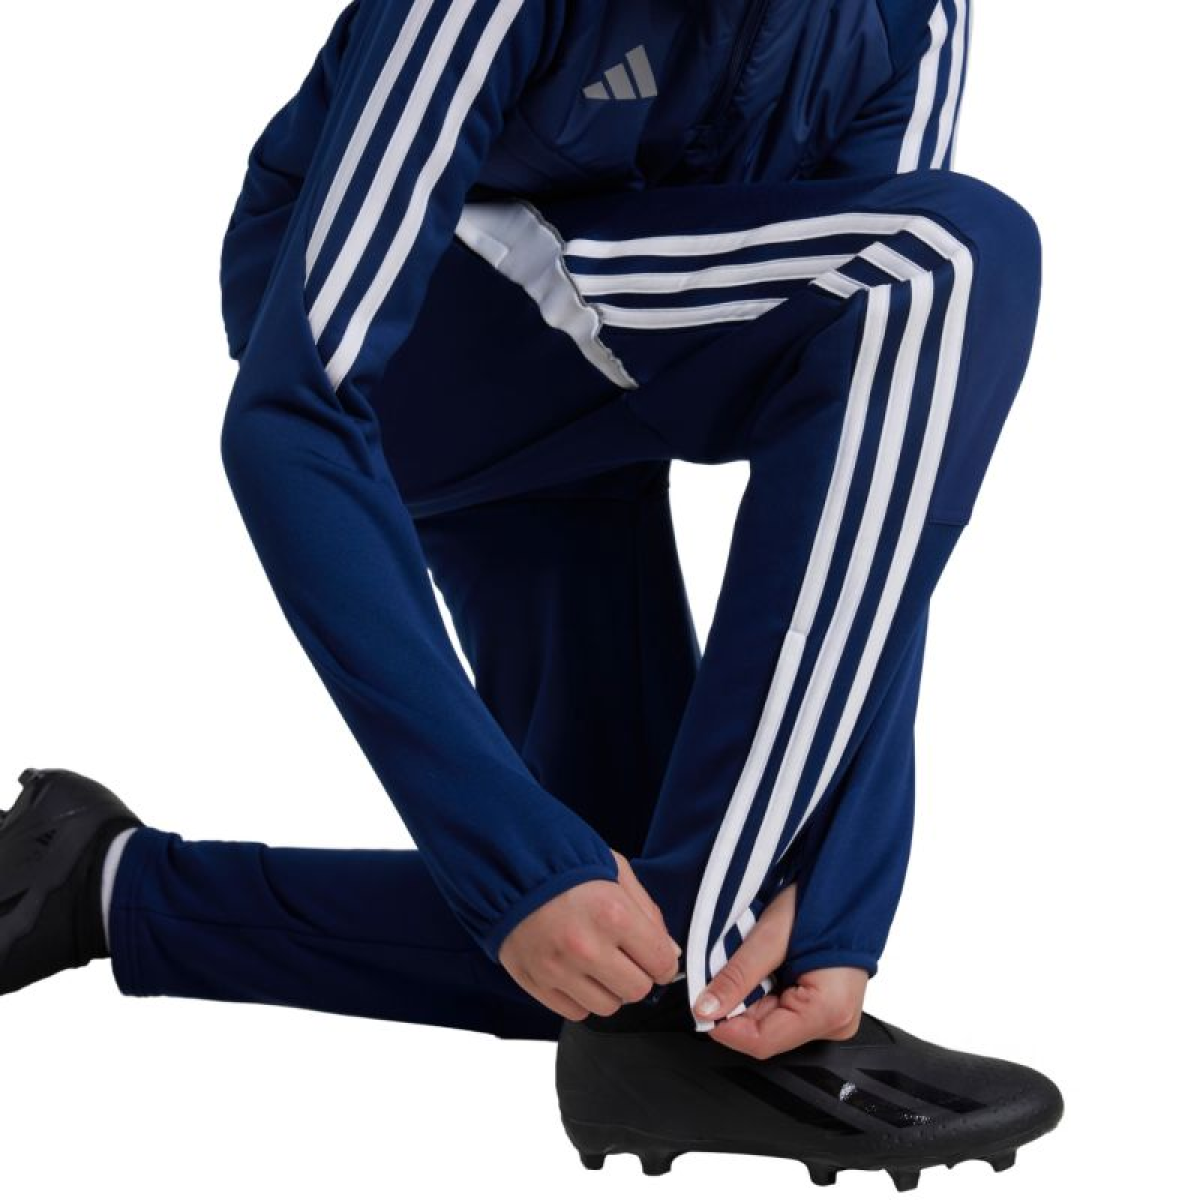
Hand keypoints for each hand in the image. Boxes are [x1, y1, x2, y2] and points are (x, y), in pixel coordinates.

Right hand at [498, 849, 680, 1021]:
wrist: (507, 869)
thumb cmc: (566, 865)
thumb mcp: (614, 869)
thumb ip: (648, 911)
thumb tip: (671, 953)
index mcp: (612, 913)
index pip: (661, 963)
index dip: (662, 960)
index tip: (653, 955)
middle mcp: (586, 947)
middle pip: (637, 991)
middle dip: (638, 975)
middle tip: (624, 956)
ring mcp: (558, 969)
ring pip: (608, 1006)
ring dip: (610, 988)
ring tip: (597, 962)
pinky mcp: (536, 983)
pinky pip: (576, 1012)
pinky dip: (581, 997)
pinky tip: (576, 971)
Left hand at [691, 881, 868, 1058]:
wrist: (847, 881)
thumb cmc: (822, 900)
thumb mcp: (771, 936)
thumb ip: (737, 976)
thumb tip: (706, 1008)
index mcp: (828, 1011)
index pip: (762, 1042)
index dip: (725, 1027)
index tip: (701, 1007)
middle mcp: (836, 1022)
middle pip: (767, 1033)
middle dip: (738, 1006)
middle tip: (726, 971)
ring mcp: (834, 1017)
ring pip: (772, 1023)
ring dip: (751, 998)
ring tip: (752, 963)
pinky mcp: (828, 1007)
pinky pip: (786, 1012)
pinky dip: (766, 992)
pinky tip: (767, 968)